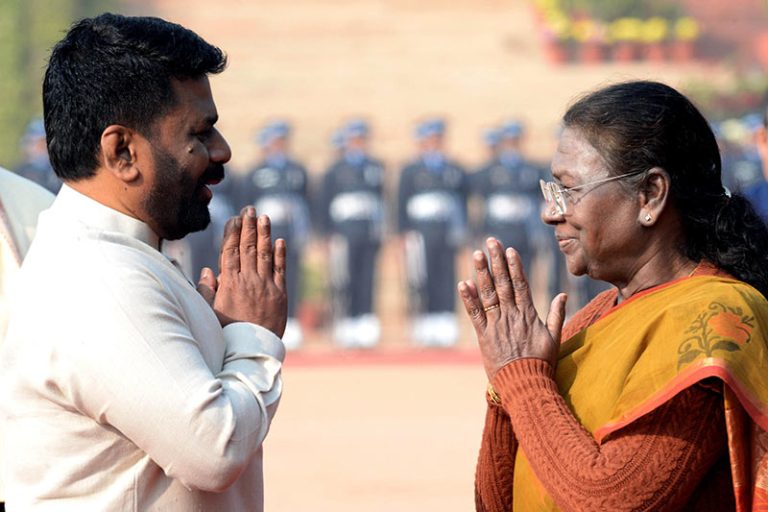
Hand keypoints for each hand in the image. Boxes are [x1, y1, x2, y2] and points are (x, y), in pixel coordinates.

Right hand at [197, 207, 287, 335]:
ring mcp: (266, 287)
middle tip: (249, 210)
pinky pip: (280, 270)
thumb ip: (207, 291)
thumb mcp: (209, 313)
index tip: (234, 218)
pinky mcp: (280, 295)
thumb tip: (207, 271)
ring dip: (265, 234)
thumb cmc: (227, 335)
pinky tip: (280, 241)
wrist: (251, 352)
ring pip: (265, 254)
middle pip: (248, 247)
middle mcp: (248, 281)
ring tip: (264, 217)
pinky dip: (281, 254)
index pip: (230, 251)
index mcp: (229, 284)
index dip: (232, 233)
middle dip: (248, 226)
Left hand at [458, 238, 566, 379]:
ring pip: (488, 294)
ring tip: (477, 254)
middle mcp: (511, 315)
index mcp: (528, 314)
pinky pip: (475, 314)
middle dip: (496, 261)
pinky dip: (469, 299)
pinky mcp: (484, 335)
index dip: (514, 266)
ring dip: (481, 273)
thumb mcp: (554, 337)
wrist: (525, 383)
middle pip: (503, 283)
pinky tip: (463, 284)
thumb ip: (557, 315)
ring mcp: (496, 324)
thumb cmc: (541, 362)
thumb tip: (563, 294)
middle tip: (490, 242)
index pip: (520, 284)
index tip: (510, 250)